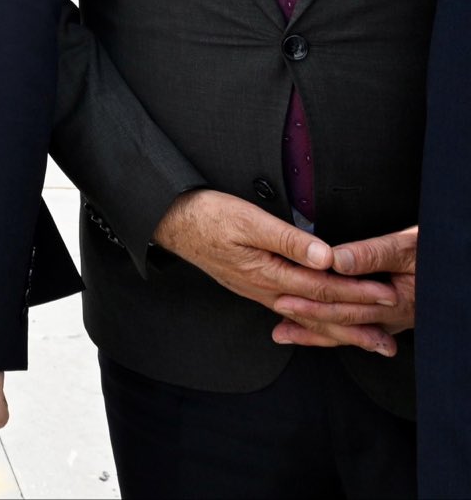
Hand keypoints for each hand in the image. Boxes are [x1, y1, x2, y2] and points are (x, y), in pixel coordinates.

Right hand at [153, 190, 398, 352]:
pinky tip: (320, 330)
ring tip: (364, 342)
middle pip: (318, 313)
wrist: (171, 222)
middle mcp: (265, 290)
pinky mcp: (253, 287)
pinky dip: (312, 324)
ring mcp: (258, 292)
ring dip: (338, 331)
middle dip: (354, 327)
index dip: (357, 292)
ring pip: (306, 318)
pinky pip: (291, 312)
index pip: (322, 288)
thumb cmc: (207, 216)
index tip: (386, 296)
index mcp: (267, 273)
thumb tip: (325, 257)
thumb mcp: (248, 220)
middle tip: (387, 342)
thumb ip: (288, 240)